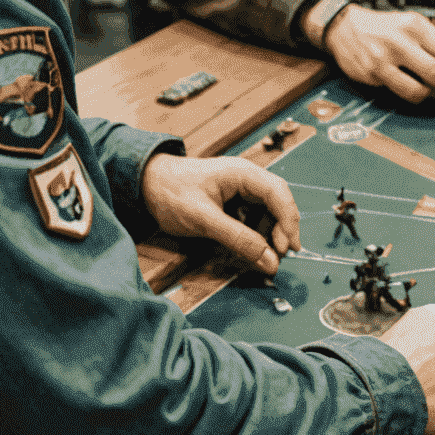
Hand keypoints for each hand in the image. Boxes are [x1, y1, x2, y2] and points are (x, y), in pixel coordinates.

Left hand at [141, 152, 299, 274]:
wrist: (146, 185)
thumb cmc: (171, 193)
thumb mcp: (204, 219)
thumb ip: (238, 240)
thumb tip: (269, 261)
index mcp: (243, 173)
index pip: (278, 194)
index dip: (289, 221)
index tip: (289, 248)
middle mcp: (247, 180)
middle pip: (277, 204)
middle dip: (281, 231)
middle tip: (277, 257)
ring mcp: (241, 191)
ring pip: (267, 214)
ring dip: (269, 236)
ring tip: (263, 257)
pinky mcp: (234, 203)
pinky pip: (253, 219)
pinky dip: (255, 235)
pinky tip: (250, 249)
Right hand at [321, 4, 434, 107]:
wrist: (344, 27)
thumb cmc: (384, 28)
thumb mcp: (412, 25)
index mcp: (417, 26)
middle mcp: (402, 40)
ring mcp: (385, 58)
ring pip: (421, 88)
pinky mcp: (373, 74)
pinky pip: (403, 92)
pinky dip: (418, 97)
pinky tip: (424, 95)